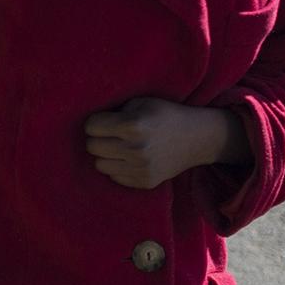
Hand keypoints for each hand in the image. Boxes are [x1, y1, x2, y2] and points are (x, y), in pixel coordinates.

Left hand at [83, 98, 244, 189]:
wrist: (197, 138)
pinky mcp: (145, 182)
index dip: (96, 122)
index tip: (104, 120)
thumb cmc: (165, 115)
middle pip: (92, 147)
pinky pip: (114, 177)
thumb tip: (88, 122)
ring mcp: (141, 168)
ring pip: (100, 164)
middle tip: (109, 134)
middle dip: (97, 138)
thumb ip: (115, 111)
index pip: (92, 127)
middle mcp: (136, 149)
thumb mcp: (141, 102)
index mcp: (133, 126)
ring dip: (105, 154)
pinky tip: (129, 158)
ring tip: (118, 146)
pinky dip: (118, 168)